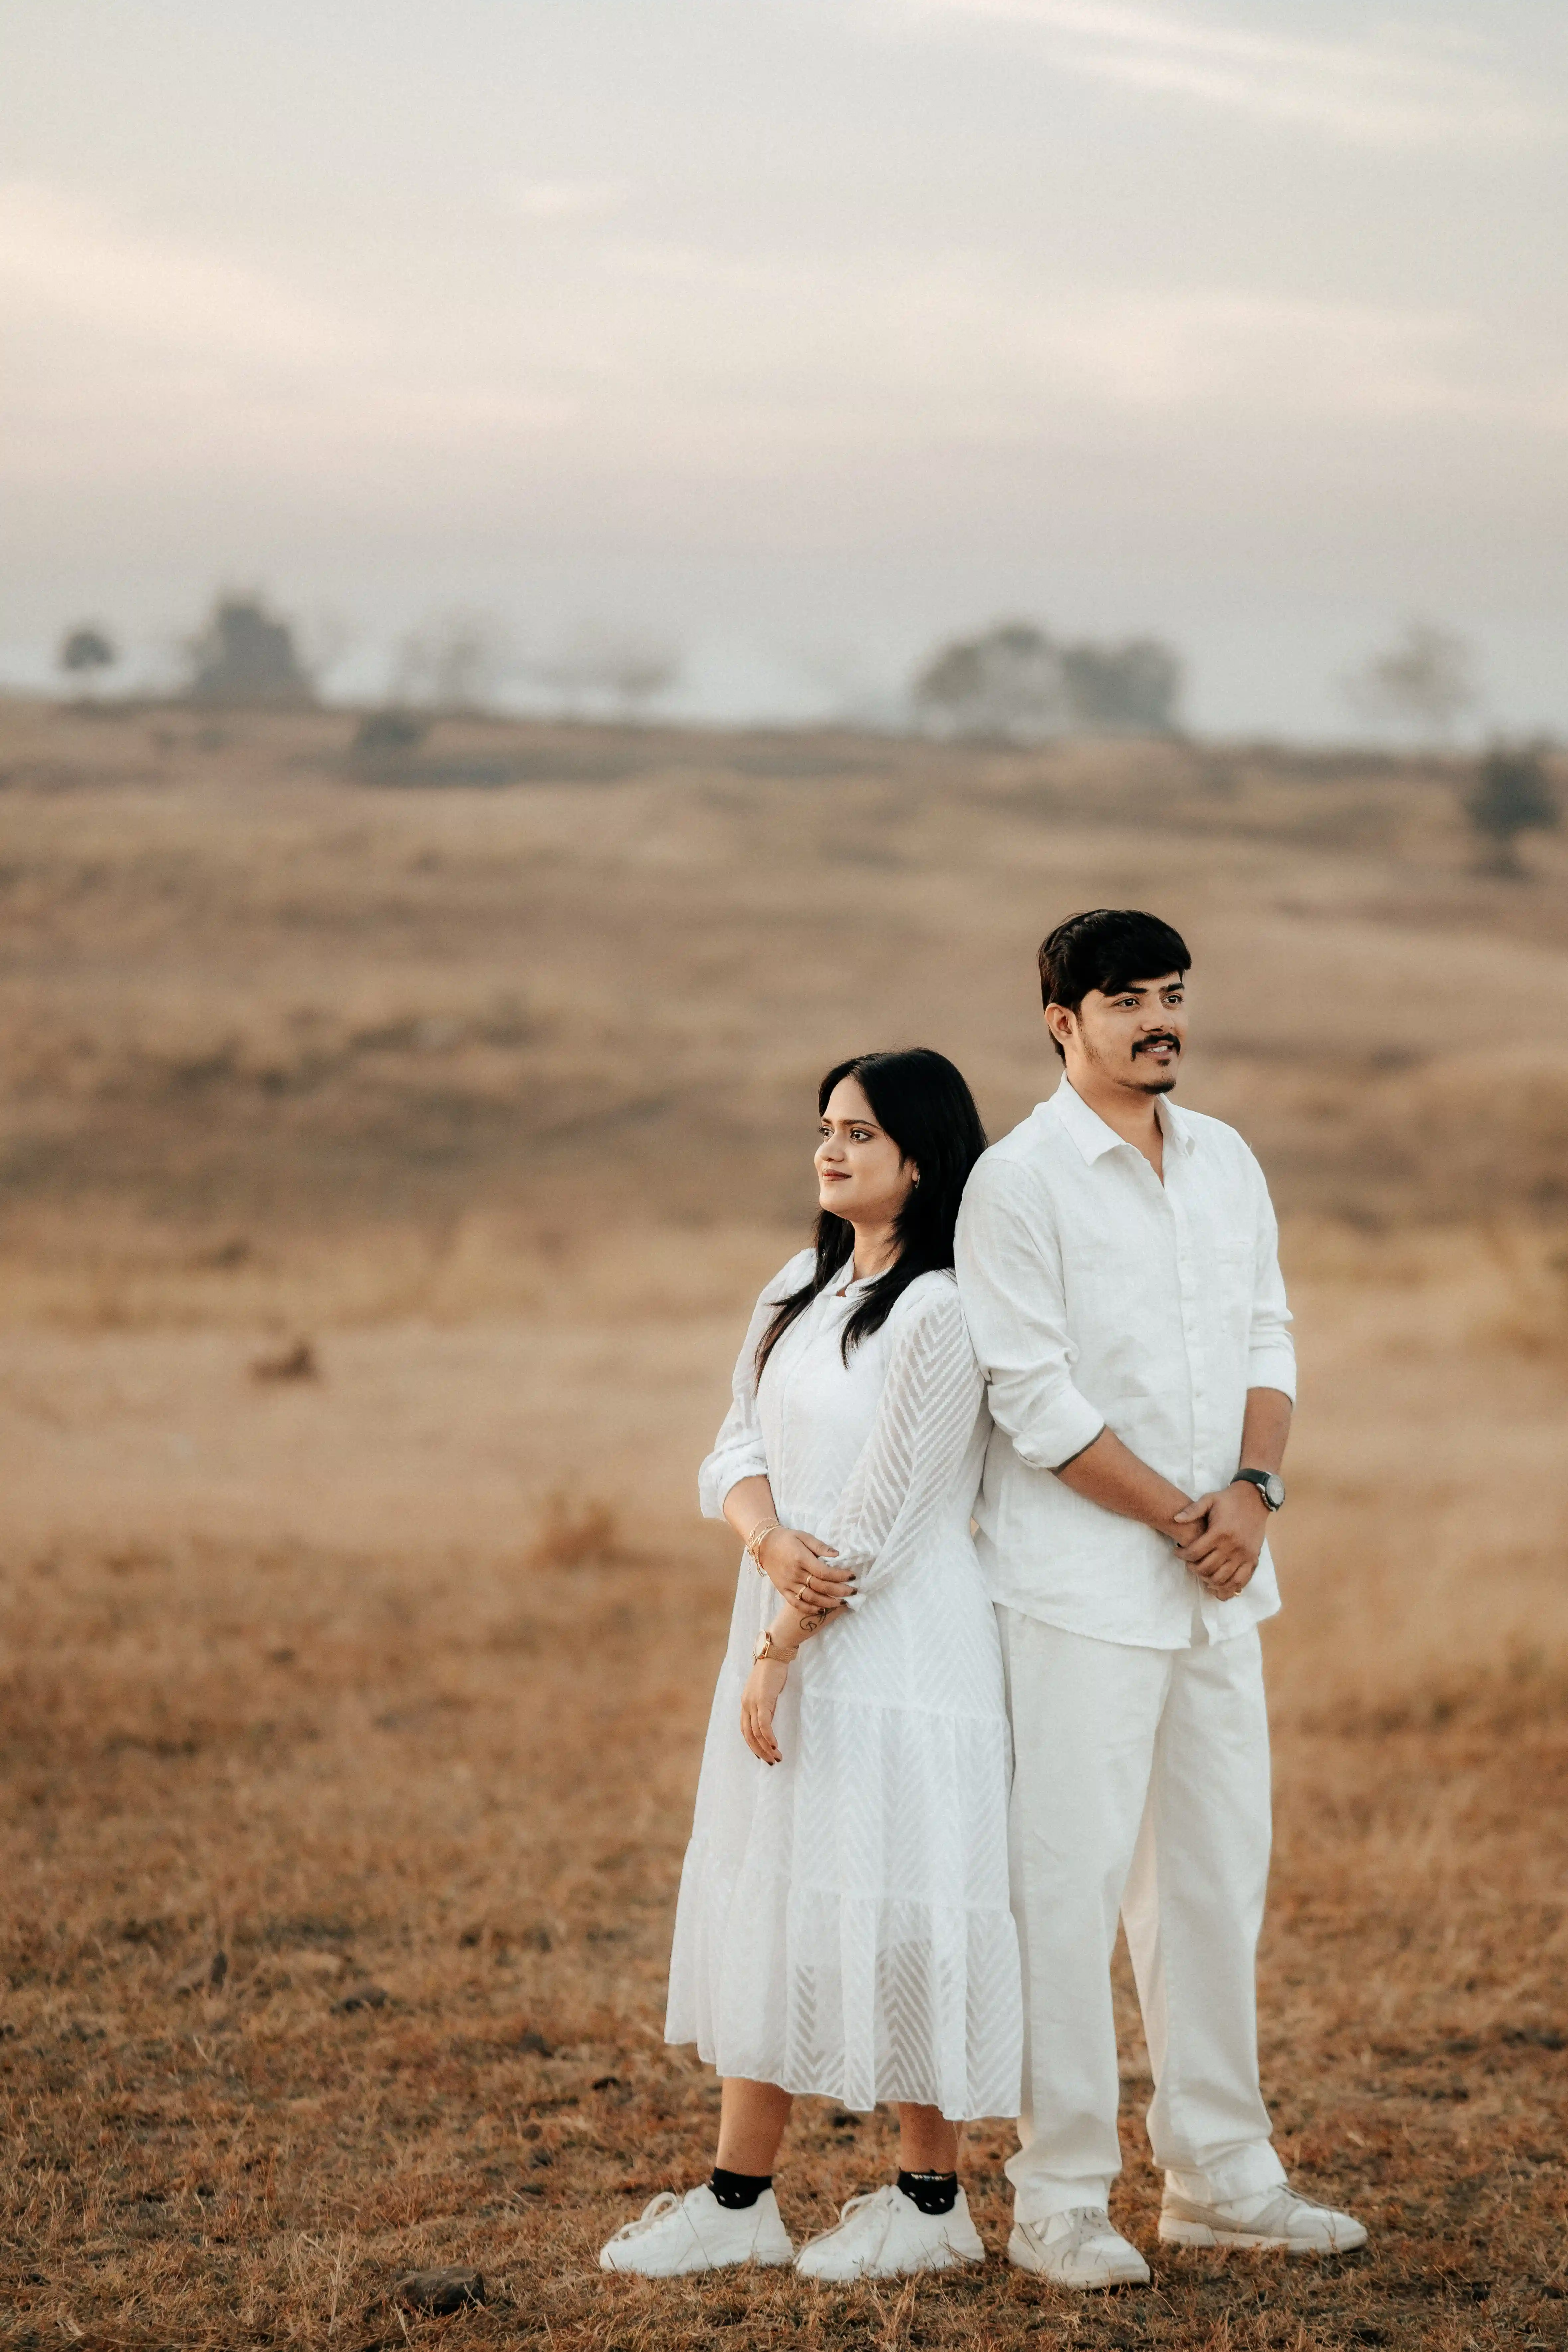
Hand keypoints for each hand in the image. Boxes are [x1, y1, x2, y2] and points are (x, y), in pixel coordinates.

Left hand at [741, 1658, 790, 1763]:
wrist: (773, 1653)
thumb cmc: (772, 1671)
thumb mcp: (766, 1692)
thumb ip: (765, 1707)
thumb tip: (768, 1722)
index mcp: (745, 1703)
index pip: (745, 1730)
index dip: (753, 1745)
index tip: (762, 1755)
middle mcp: (746, 1705)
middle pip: (748, 1735)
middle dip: (759, 1751)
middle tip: (771, 1761)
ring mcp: (752, 1703)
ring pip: (756, 1733)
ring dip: (766, 1748)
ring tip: (776, 1757)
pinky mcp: (762, 1700)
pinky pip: (763, 1724)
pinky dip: (768, 1737)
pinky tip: (774, 1745)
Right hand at [756, 1526, 854, 1615]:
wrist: (764, 1545)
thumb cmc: (787, 1539)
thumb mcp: (804, 1536)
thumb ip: (820, 1546)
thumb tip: (837, 1554)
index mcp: (801, 1559)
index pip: (824, 1572)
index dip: (840, 1576)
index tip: (852, 1576)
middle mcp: (795, 1573)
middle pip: (821, 1587)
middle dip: (839, 1590)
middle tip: (853, 1591)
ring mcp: (788, 1584)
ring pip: (811, 1597)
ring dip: (828, 1602)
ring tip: (842, 1602)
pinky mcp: (783, 1590)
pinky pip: (797, 1603)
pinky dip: (810, 1608)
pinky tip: (822, 1610)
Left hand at [1172, 1482, 1267, 1601]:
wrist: (1255, 1499)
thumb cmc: (1229, 1500)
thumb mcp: (1209, 1499)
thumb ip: (1192, 1510)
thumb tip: (1175, 1518)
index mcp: (1219, 1532)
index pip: (1195, 1552)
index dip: (1182, 1555)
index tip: (1177, 1552)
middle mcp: (1232, 1547)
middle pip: (1206, 1568)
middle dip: (1193, 1568)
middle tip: (1188, 1563)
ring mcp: (1244, 1555)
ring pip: (1221, 1579)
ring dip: (1207, 1580)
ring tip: (1201, 1573)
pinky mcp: (1252, 1560)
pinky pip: (1240, 1581)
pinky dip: (1227, 1588)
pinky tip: (1217, 1586)